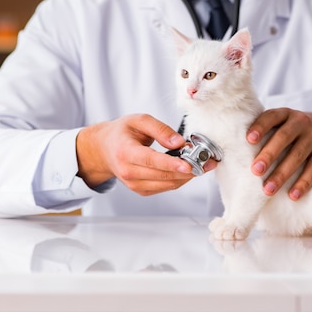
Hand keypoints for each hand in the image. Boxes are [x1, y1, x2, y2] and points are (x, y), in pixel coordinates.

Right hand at [76, 114, 198, 194]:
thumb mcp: (139, 120)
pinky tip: (189, 169)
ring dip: (188, 176)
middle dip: (188, 170)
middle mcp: (128, 172)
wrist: (104, 150)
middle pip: (163, 175)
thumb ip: (160, 129)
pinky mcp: (141, 190)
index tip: (189, 165)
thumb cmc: (122, 133)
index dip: (171, 164)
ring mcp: (134, 184)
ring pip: (168, 184)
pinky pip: (166, 187)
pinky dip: (180, 179)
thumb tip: (179, 142)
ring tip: (204, 164)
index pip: (151, 160)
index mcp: (126, 152)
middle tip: (207, 161)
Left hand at [246, 108, 311, 200]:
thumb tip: (233, 150)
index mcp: (286, 114)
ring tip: (268, 190)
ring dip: (282, 174)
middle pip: (284, 137)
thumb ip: (266, 131)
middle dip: (269, 154)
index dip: (260, 126)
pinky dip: (303, 183)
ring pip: (298, 156)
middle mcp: (301, 123)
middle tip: (255, 171)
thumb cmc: (296, 130)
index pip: (271, 116)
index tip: (248, 139)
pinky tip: (293, 195)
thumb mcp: (284, 123)